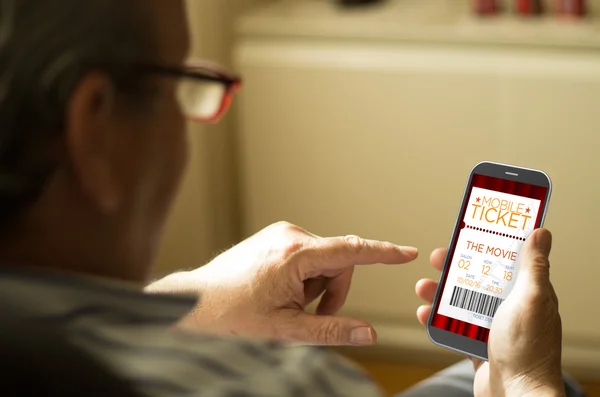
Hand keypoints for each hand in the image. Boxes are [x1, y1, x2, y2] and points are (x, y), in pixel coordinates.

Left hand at [147, 221, 417, 345]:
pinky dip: (305, 277)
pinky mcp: (275, 237)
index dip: (382, 252)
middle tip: (310, 314)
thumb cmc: (231, 315)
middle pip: (338, 262)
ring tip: (288, 303)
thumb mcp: (285, 330)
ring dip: (316, 286)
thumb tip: (368, 333)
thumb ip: (331, 330)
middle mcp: (289, 236)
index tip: (406, 252)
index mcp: (294, 255)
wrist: (194, 303)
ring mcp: (280, 234)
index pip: (350, 251)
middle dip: (333, 291)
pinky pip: (307, 256)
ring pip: (323, 261)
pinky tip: (281, 291)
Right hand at [415, 229, 564, 396]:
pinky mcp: (478, 347)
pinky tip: (424, 314)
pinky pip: (454, 327)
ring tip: (423, 287)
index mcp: (528, 294)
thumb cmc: (527, 349)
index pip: (506, 261)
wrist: (516, 394)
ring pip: (462, 302)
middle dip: (454, 268)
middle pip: (478, 279)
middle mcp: (511, 309)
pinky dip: (437, 320)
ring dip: (440, 293)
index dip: (486, 245)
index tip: (467, 233)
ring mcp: (494, 329)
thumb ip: (533, 266)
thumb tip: (541, 233)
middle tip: (436, 258)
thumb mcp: (531, 299)